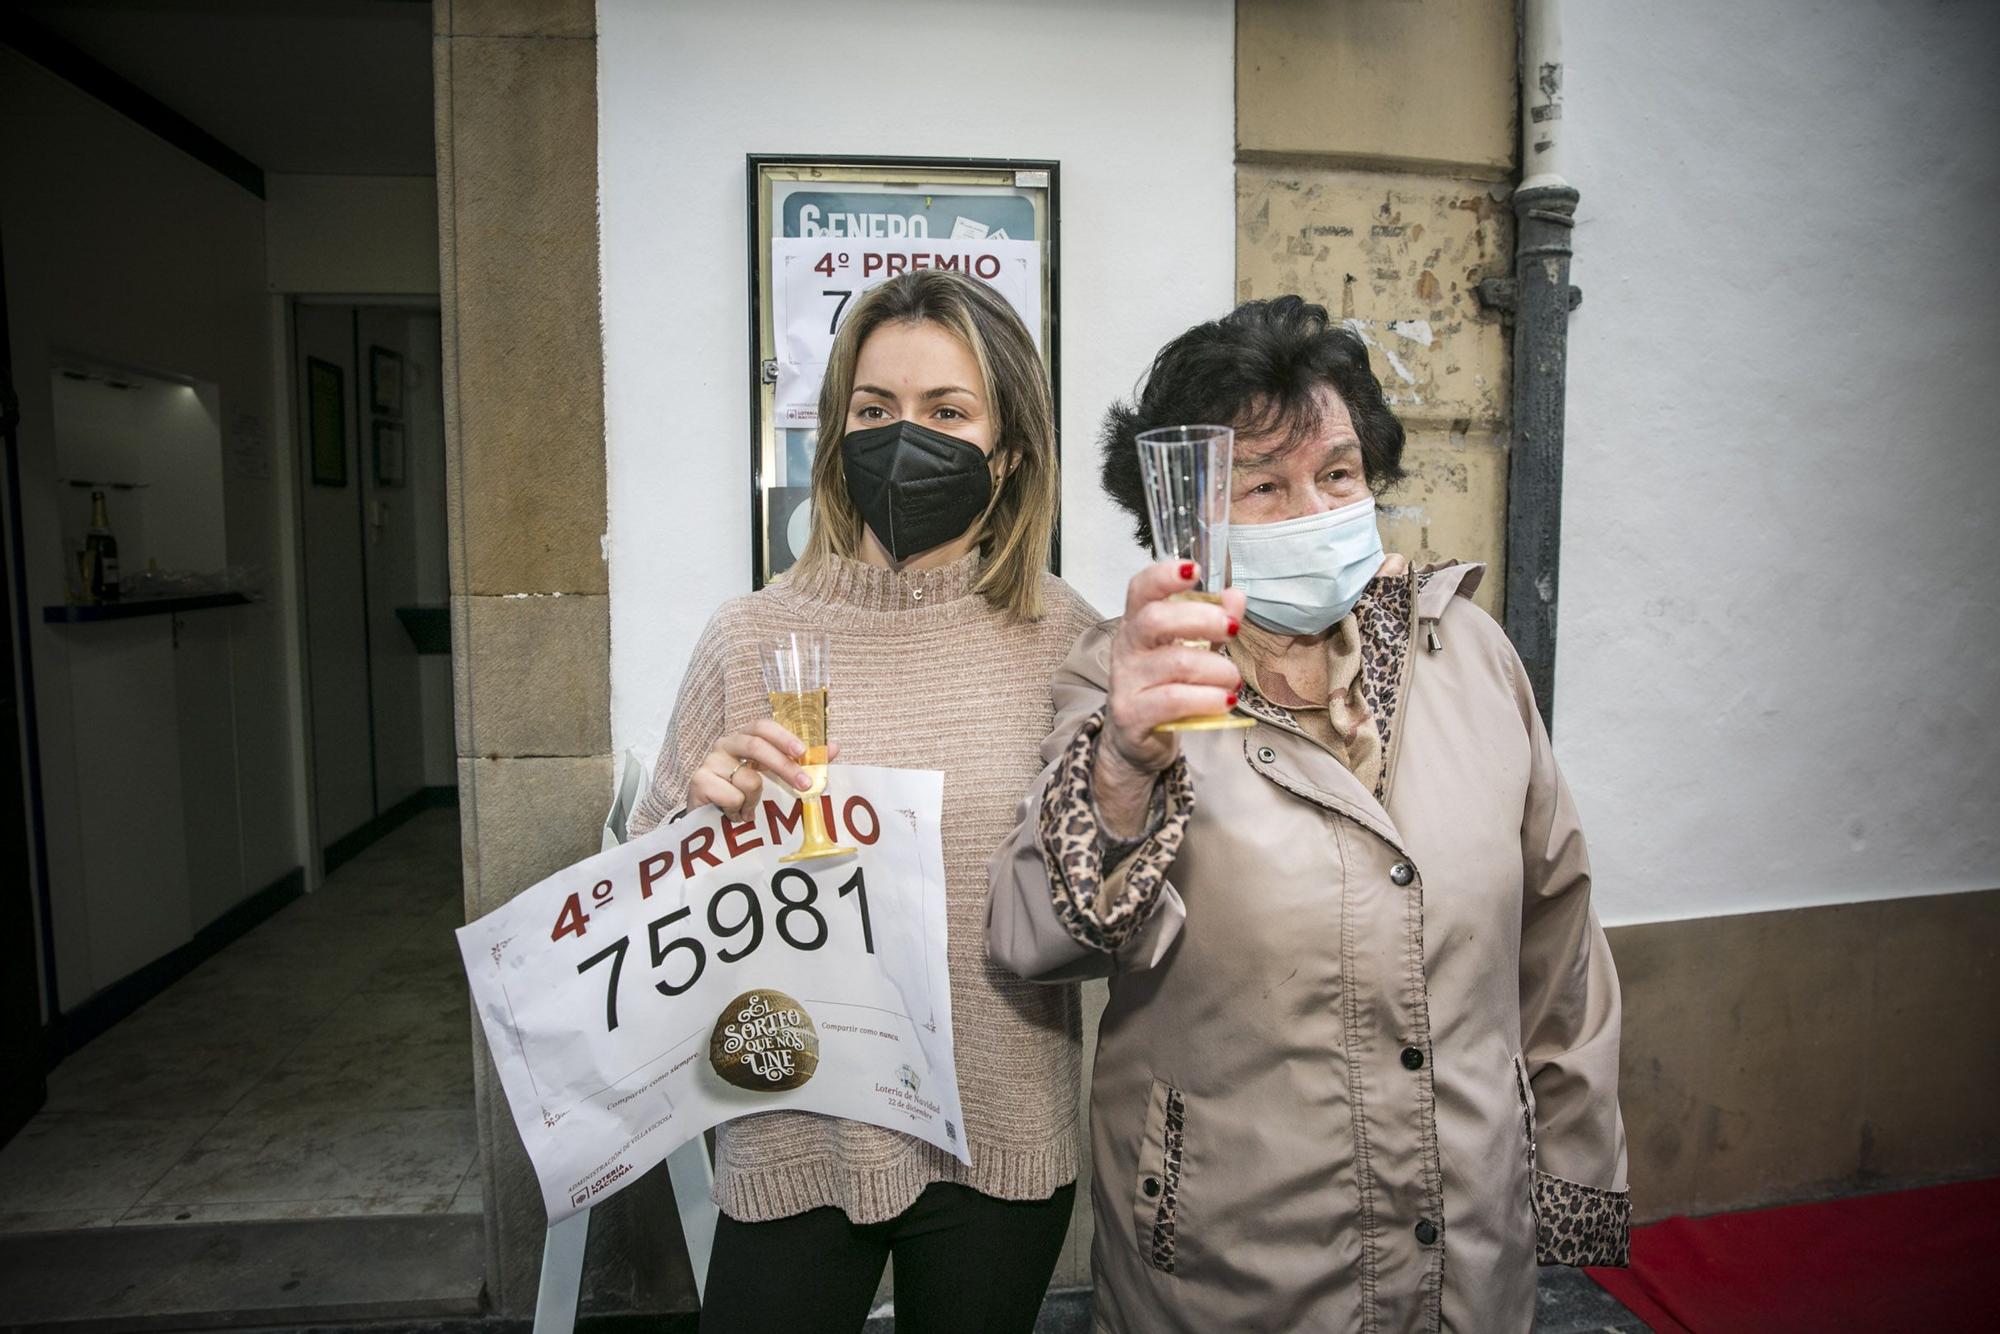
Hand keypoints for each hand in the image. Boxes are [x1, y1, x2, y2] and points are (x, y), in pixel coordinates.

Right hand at [686, 721, 842, 816]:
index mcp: (744, 738)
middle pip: (756, 745)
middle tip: (804, 785)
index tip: (803, 752)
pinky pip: (733, 797)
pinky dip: (738, 810)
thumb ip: (800, 762)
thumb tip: (834, 748)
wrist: (706, 820)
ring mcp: (710, 762)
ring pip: (749, 780)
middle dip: (783, 766)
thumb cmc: (743, 794)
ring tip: (748, 809)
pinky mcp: (698, 782)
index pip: (762, 726)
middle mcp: (725, 745)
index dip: (783, 736)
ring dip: (755, 801)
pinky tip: (732, 813)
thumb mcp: (772, 777)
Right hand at [1094, 561, 1243, 833]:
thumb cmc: (1164, 686)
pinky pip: (1175, 700)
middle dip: (1202, 620)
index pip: (1140, 589)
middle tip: (1232, 630)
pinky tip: (1224, 701)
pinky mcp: (1133, 714)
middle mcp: (1126, 648)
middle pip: (1156, 620)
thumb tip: (1236, 596)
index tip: (1194, 569)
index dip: (1164, 575)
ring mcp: (1126, 681)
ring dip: (1217, 669)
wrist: (1135, 739)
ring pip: (1176, 663)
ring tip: (1233, 680)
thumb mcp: (1190, 649)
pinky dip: (1208, 698)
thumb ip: (1213, 622)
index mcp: (1138, 623)